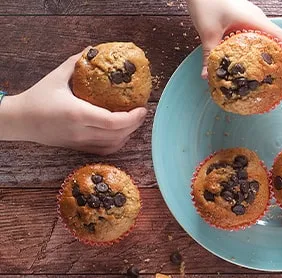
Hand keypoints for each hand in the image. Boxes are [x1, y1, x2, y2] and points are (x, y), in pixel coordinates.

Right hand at [1, 51, 146, 154]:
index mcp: (78, 114)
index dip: (132, 117)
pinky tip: (122, 132)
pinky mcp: (78, 148)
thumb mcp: (57, 76)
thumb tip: (94, 49)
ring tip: (134, 120)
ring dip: (128, 134)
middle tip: (142, 111)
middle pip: (118, 134)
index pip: (114, 121)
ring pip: (114, 144)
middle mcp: (81, 132)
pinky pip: (104, 150)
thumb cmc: (37, 97)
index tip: (142, 108)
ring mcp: (80, 143)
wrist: (19, 121)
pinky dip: (117, 143)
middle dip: (135, 124)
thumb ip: (77, 62)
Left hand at [187, 0, 281, 78]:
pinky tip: (247, 55)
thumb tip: (207, 76)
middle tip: (275, 73)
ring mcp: (250, 15)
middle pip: (276, 37)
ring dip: (267, 50)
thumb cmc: (206, 2)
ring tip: (263, 68)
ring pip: (265, 35)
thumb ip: (210, 55)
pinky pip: (255, 32)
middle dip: (278, 55)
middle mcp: (256, 17)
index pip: (280, 36)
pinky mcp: (243, 16)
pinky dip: (256, 44)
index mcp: (254, 20)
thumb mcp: (208, 32)